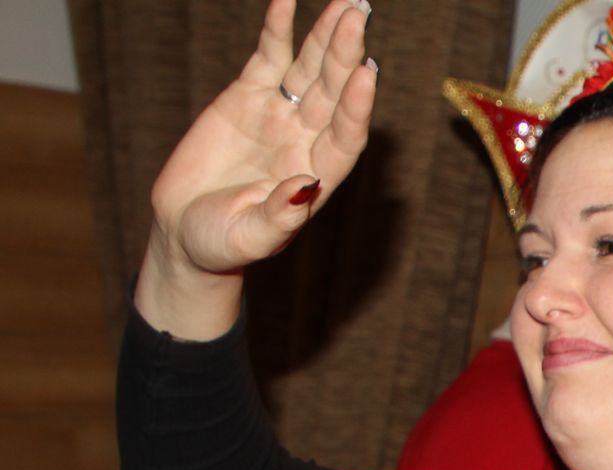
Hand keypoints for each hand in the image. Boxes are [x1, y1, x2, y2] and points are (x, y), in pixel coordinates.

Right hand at [142, 0, 375, 293]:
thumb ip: (279, 217)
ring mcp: (281, 116)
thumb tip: (304, 186)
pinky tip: (287, 2)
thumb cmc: (223, 243)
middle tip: (358, 15)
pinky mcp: (248, 97)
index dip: (356, 106)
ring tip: (346, 5)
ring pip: (310, 70)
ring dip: (325, 37)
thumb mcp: (249, 237)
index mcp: (319, 177)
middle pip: (334, 92)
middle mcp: (308, 141)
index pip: (346, 136)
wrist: (186, 231)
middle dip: (346, 55)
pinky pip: (269, 59)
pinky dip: (278, 31)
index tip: (367, 73)